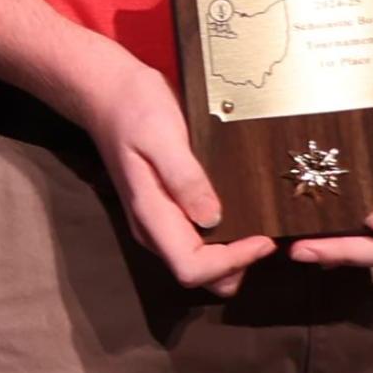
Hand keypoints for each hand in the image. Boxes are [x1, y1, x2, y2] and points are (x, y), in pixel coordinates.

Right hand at [68, 45, 272, 291]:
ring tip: (258, 228)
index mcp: (150, 214)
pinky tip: (239, 217)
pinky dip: (221, 242)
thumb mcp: (164, 135)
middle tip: (266, 237)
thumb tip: (213, 217)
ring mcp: (155, 223)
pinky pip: (195, 245)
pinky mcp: (163, 213)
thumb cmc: (134, 109)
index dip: (232, 262)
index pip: (192, 268)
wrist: (106, 95)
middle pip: (197, 276)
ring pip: (197, 265)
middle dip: (235, 267)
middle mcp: (151, 228)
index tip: (264, 239)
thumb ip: (186, 177)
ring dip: (230, 258)